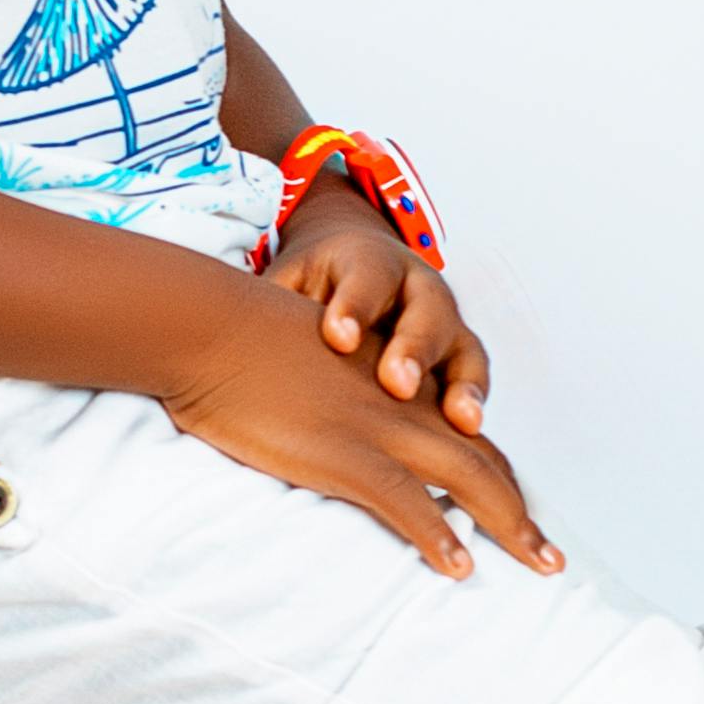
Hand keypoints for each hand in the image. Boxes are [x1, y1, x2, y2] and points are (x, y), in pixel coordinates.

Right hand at [166, 273, 559, 582]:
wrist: (209, 326)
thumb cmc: (239, 348)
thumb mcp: (303, 371)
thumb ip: (329, 402)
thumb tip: (326, 435)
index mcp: (393, 387)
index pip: (463, 437)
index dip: (496, 479)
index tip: (519, 519)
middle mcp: (401, 405)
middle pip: (483, 461)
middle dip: (521, 514)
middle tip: (551, 561)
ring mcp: (379, 428)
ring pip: (469, 480)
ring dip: (509, 527)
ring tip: (539, 568)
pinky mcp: (345, 454)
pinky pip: (408, 503)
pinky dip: (439, 537)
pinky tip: (459, 569)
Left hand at [267, 168, 490, 426]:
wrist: (353, 266)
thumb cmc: (312, 288)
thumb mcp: (288, 285)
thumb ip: (272, 308)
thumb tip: (229, 332)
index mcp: (368, 262)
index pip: (365, 279)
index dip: (354, 307)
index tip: (336, 338)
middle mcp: (416, 287)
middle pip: (425, 312)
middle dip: (413, 348)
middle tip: (396, 383)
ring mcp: (445, 322)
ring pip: (461, 349)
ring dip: (463, 385)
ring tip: (461, 420)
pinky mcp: (458, 358)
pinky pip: (473, 382)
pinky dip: (474, 407)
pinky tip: (471, 441)